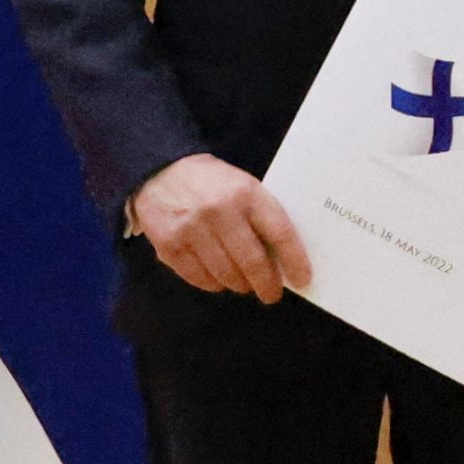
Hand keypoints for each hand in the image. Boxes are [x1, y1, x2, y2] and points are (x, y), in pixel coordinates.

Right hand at [132, 153, 311, 301]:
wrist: (161, 170)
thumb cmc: (214, 183)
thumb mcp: (245, 187)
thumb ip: (263, 216)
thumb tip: (283, 259)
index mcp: (247, 194)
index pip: (280, 234)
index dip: (295, 262)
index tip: (302, 280)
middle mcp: (219, 212)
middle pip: (252, 262)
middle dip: (266, 284)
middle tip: (271, 294)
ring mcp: (191, 229)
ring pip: (226, 274)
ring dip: (240, 285)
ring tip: (244, 284)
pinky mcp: (168, 244)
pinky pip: (198, 277)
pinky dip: (213, 283)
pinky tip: (218, 279)